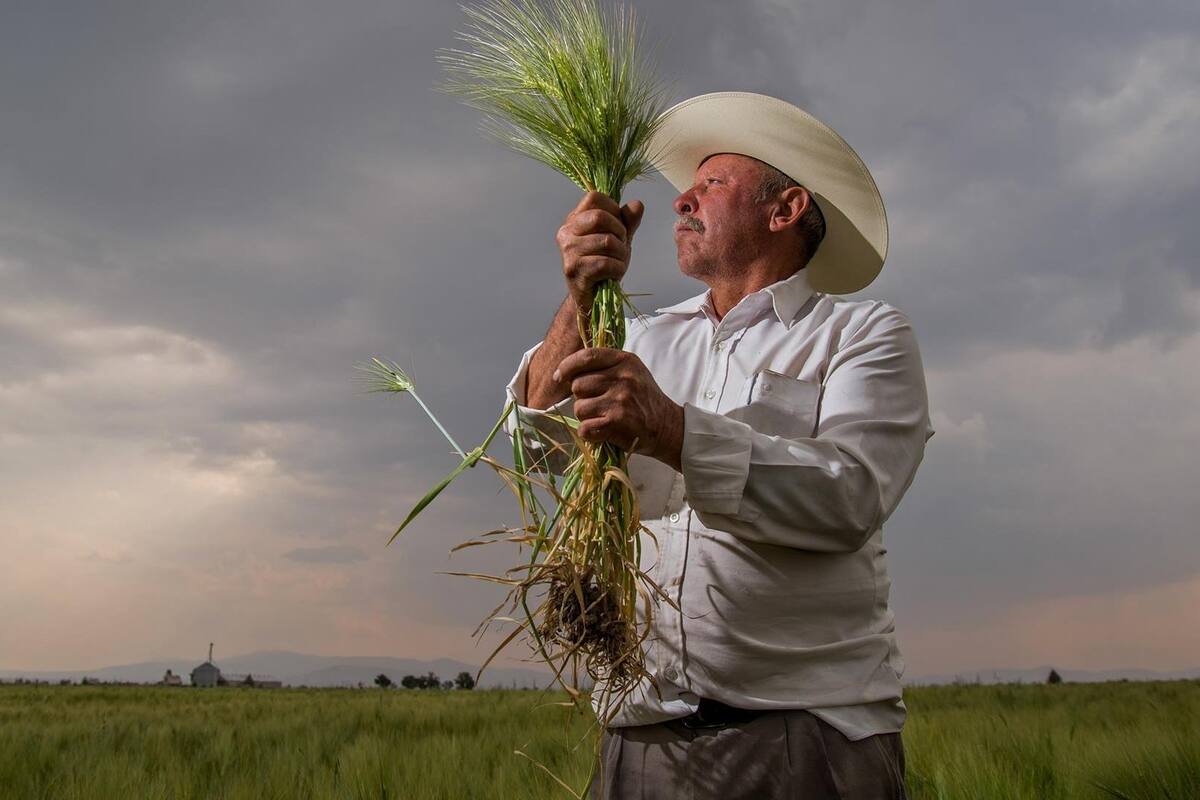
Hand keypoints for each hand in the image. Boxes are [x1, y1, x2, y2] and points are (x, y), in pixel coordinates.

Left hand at [553, 348, 682, 470]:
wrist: (667, 426)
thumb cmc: (644, 399)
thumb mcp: (632, 372)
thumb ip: (605, 365)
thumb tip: (568, 369)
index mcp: (625, 361)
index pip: (586, 356)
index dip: (567, 366)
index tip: (559, 377)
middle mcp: (623, 378)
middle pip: (578, 385)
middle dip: (581, 397)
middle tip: (596, 403)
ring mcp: (620, 400)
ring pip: (579, 408)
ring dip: (585, 416)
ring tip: (602, 417)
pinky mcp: (617, 422)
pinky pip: (585, 428)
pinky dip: (589, 433)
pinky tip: (602, 431)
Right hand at [556, 192, 644, 312]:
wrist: (592, 298)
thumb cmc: (603, 266)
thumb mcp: (619, 239)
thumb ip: (628, 221)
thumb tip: (637, 204)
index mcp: (574, 220)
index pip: (594, 197)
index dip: (613, 208)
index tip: (618, 226)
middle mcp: (566, 233)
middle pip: (600, 217)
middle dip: (620, 232)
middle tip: (621, 245)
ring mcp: (568, 252)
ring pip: (606, 241)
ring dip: (621, 254)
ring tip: (618, 262)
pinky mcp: (574, 271)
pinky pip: (605, 263)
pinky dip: (617, 269)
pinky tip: (614, 274)